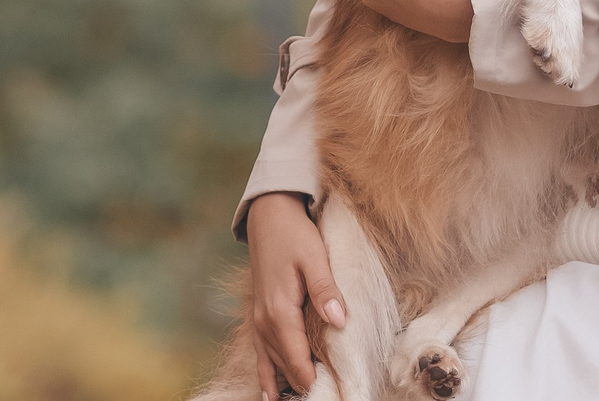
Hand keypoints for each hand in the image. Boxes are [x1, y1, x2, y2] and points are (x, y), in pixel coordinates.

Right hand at [245, 192, 344, 398]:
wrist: (269, 215)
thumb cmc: (294, 235)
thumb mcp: (314, 257)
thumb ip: (325, 290)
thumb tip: (340, 321)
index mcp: (279, 313)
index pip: (298, 362)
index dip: (314, 382)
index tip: (333, 393)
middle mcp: (265, 323)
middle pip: (287, 368)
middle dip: (305, 387)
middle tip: (328, 396)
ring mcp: (259, 321)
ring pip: (273, 364)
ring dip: (287, 384)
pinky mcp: (259, 316)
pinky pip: (261, 355)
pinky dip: (266, 376)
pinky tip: (270, 394)